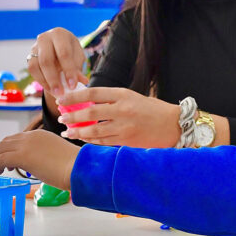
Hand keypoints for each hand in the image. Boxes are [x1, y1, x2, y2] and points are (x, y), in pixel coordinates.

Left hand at [0, 130, 79, 190]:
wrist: (77, 167)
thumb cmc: (72, 165)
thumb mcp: (55, 154)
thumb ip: (44, 154)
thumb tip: (39, 164)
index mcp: (40, 134)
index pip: (18, 137)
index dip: (12, 148)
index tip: (12, 159)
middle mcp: (31, 136)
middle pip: (6, 141)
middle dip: (2, 152)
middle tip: (4, 164)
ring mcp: (25, 145)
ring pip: (1, 148)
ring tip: (1, 169)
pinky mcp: (21, 156)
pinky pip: (1, 159)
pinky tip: (0, 172)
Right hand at [27, 27, 87, 96]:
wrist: (58, 47)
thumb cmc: (71, 51)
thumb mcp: (78, 57)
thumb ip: (78, 68)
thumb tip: (83, 80)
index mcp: (59, 34)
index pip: (64, 53)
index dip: (68, 70)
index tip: (73, 86)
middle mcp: (45, 38)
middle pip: (46, 60)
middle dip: (54, 79)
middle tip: (61, 93)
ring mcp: (35, 47)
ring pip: (36, 66)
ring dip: (46, 82)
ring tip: (56, 93)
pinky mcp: (29, 56)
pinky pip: (32, 70)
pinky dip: (41, 81)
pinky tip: (50, 89)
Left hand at [56, 87, 180, 147]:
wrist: (174, 125)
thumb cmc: (152, 110)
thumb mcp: (132, 97)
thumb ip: (112, 99)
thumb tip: (87, 102)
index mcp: (123, 94)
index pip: (93, 93)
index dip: (74, 97)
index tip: (62, 100)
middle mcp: (123, 109)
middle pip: (90, 112)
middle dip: (72, 116)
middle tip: (61, 118)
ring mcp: (125, 127)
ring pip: (94, 130)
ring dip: (77, 132)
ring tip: (66, 132)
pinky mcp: (127, 141)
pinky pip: (103, 142)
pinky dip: (90, 141)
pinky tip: (82, 139)